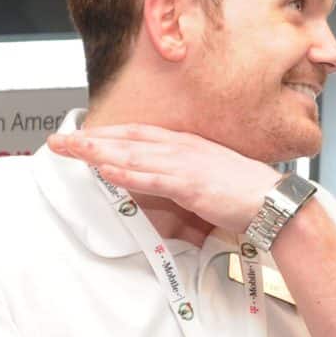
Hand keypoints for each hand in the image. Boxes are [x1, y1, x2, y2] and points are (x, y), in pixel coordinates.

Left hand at [46, 124, 278, 234]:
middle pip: (128, 139)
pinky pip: (153, 179)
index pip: (138, 134)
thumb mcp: (210, 178)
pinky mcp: (192, 186)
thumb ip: (183, 178)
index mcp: (188, 145)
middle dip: (91, 139)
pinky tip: (106, 171)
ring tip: (72, 150)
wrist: (276, 203)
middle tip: (59, 140)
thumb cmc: (248, 194)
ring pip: (133, 155)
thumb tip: (161, 183)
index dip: (107, 134)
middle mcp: (183, 148)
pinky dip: (128, 174)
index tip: (82, 135)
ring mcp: (187, 165)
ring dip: (99, 152)